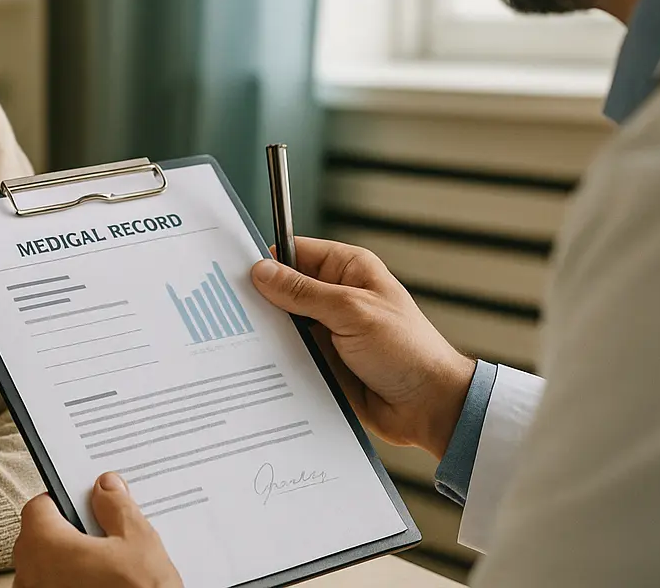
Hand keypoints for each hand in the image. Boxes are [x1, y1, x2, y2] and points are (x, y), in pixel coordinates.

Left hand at [13, 474, 181, 587]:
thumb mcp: (138, 542)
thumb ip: (116, 507)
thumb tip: (105, 487)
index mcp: (43, 544)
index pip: (40, 506)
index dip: (66, 501)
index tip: (90, 503)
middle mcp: (29, 574)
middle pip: (43, 538)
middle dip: (72, 534)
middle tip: (108, 536)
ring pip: (49, 570)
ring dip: (72, 565)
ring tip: (111, 569)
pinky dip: (72, 586)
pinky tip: (102, 587)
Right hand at [250, 238, 475, 457]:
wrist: (429, 407)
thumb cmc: (407, 350)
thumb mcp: (352, 311)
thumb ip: (304, 292)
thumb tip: (263, 271)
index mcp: (348, 269)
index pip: (295, 252)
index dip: (267, 262)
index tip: (236, 275)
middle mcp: (335, 297)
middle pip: (283, 290)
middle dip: (261, 301)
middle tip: (230, 310)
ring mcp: (327, 330)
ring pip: (282, 325)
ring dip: (268, 334)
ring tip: (238, 339)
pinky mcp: (322, 361)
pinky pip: (289, 355)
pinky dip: (276, 360)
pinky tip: (256, 365)